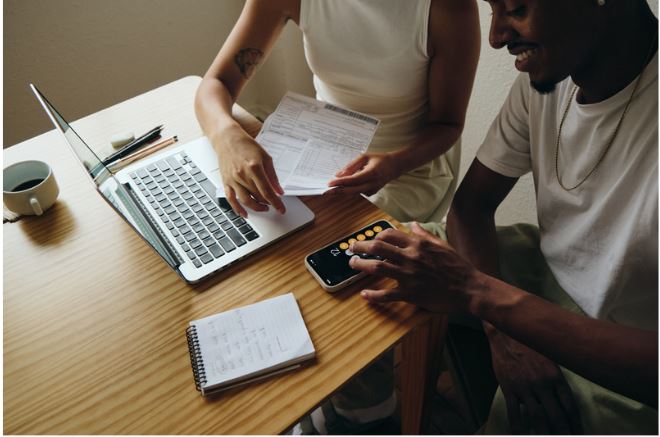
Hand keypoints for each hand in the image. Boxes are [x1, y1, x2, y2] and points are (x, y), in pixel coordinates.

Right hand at [214, 128, 284, 217]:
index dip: (276, 203)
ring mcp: (233, 179)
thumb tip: (279, 190)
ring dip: (256, 207)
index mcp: (255, 168)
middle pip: (258, 196)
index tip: (281, 209)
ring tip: (264, 208)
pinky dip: (237, 209)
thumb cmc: (246, 145)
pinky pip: (231, 199)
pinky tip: (244, 214)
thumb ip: (273, 175)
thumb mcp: (265, 157)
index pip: (267, 191)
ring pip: (246, 200)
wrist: (227, 139)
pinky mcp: (226, 182)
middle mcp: (243, 175)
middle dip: (268, 203)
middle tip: (274, 205)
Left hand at [327, 152, 400, 195]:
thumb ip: (351, 166)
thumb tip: (339, 174)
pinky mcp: (371, 193)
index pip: (353, 180)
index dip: (341, 182)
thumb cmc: (379, 159)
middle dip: (338, 191)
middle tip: (325, 191)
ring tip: (330, 189)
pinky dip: (349, 190)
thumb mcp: (365, 157)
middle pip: (352, 190)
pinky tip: (342, 187)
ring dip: (342, 191)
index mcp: (372, 173)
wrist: (394, 166)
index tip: (330, 183)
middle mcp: (373, 184)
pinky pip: (357, 192)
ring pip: (353, 193)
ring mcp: (373, 190)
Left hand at [348, 222, 477, 312]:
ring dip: (361, 265)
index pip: (390, 234)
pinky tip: (365, 294)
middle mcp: (410, 257)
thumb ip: (424, 235)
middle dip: (361, 246)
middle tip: (352, 248)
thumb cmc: (457, 267)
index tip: (370, 239)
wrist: (469, 288)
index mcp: (418, 244)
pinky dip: (374, 295)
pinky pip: (387, 294)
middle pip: (378, 247)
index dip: (376, 235)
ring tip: (352, 264)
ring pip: (377, 267)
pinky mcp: (410, 293)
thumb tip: (413, 225)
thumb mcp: (442, 245)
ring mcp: (409, 275)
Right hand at [488, 329, 581, 433]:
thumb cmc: (530, 345)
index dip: (575, 422)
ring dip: (545, 434)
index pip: (570, 406)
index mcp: (555, 376)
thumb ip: (556, 380)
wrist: (507, 334)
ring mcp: (525, 387)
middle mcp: (542, 384)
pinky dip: (518, 428)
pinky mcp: (509, 388)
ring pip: (538, 418)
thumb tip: (564, 401)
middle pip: (557, 416)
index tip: (578, 431)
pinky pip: (514, 413)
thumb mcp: (550, 359)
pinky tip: (522, 434)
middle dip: (564, 432)